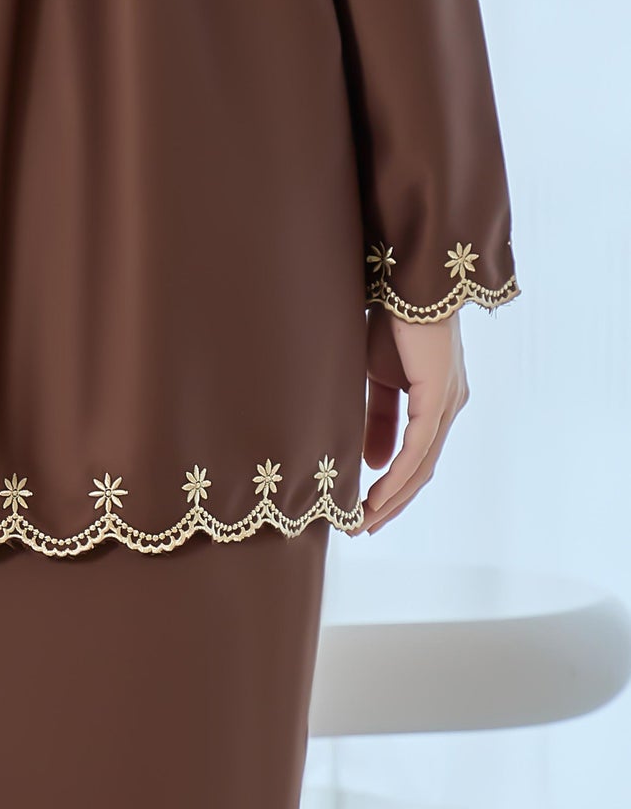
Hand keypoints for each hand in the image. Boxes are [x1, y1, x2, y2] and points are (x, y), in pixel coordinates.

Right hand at [361, 307, 468, 532]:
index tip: (362, 507)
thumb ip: (375, 417)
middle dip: (391, 502)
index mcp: (432, 398)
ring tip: (364, 520)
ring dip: (393, 497)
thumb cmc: (386, 318)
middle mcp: (446, 406)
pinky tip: (378, 493)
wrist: (404, 282)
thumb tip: (371, 461)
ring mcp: (446, 403)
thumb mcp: (373, 374)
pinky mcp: (438, 397)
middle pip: (421, 469)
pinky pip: (418, 448)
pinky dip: (398, 474)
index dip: (390, 485)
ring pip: (422, 465)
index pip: (414, 454)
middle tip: (361, 526)